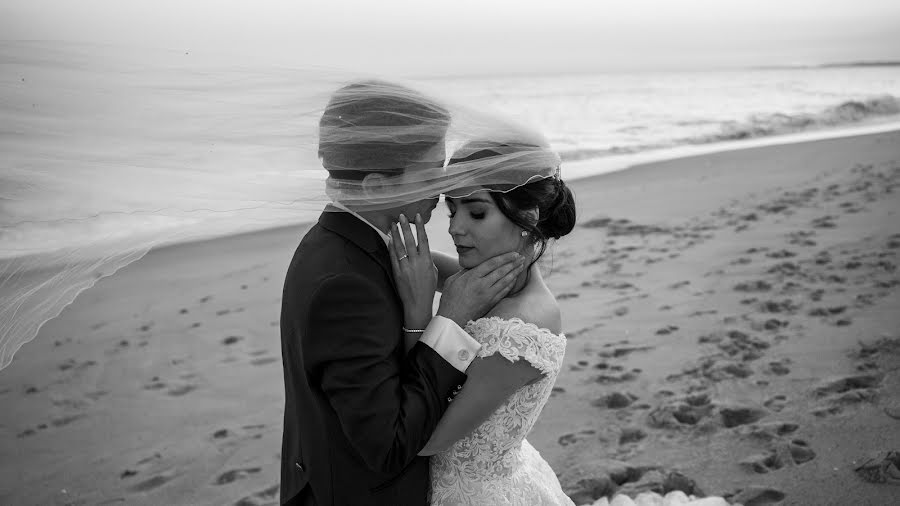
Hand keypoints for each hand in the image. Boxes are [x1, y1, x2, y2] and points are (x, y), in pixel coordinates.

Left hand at [388, 213, 437, 329]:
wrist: (418, 304)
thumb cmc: (427, 288)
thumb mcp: (432, 272)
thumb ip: (427, 259)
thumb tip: (422, 249)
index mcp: (427, 261)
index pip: (423, 240)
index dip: (420, 227)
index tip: (417, 217)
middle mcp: (416, 263)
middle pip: (409, 241)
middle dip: (405, 227)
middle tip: (401, 216)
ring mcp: (405, 268)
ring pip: (399, 247)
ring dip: (396, 234)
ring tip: (393, 224)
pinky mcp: (397, 273)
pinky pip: (393, 257)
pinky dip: (391, 247)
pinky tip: (390, 239)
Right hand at [437, 252, 525, 326]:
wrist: (452, 319)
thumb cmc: (450, 298)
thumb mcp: (453, 280)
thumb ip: (464, 271)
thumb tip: (474, 265)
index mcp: (472, 277)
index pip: (492, 263)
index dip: (505, 257)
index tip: (513, 253)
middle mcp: (482, 285)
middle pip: (501, 271)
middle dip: (513, 263)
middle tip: (522, 258)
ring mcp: (488, 295)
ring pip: (505, 281)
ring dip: (515, 272)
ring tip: (521, 266)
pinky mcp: (491, 303)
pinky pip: (504, 291)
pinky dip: (510, 284)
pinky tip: (515, 279)